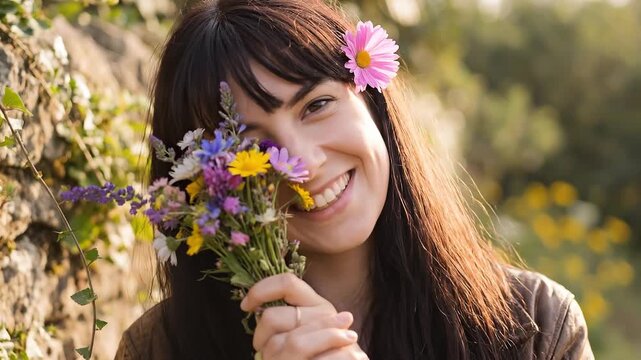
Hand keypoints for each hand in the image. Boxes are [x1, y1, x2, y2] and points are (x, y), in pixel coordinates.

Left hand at [240, 273, 367, 358]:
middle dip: (260, 340)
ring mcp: (336, 332)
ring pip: (285, 343)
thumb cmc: (316, 350)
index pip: (286, 282)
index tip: (245, 306)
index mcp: (314, 301)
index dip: (261, 290)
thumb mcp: (299, 329)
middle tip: (263, 352)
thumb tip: (250, 306)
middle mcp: (325, 311)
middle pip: (273, 317)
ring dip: (273, 357)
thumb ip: (283, 318)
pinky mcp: (349, 355)